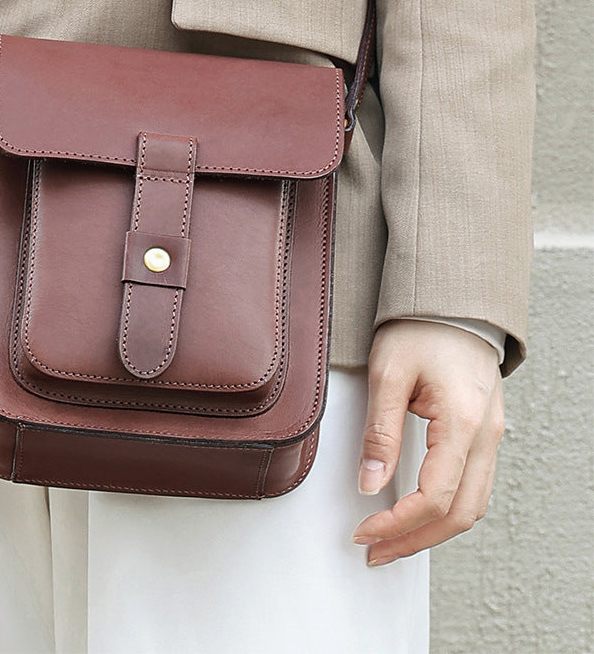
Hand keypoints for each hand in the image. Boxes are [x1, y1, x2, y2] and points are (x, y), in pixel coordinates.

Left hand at [352, 319, 503, 565]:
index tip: (364, 531)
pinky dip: (447, 510)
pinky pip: (474, 486)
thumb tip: (369, 484)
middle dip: (415, 541)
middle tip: (374, 551)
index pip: (434, 497)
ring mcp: (491, 437)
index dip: (397, 523)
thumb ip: (379, 433)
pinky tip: (418, 514)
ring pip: (472, 506)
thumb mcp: (387, 374)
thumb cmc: (420, 330)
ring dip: (432, 531)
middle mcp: (485, 437)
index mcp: (461, 423)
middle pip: (459, 514)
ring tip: (392, 541)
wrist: (452, 304)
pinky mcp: (484, 434)